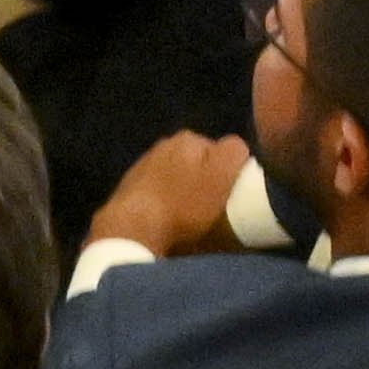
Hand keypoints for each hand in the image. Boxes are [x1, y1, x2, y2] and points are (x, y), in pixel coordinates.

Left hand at [89, 134, 253, 260]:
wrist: (132, 229)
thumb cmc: (182, 204)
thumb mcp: (220, 176)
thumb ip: (233, 152)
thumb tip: (237, 148)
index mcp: (188, 138)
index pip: (224, 151)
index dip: (231, 175)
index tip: (232, 197)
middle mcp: (165, 145)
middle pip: (200, 164)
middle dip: (207, 182)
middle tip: (213, 209)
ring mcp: (145, 165)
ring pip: (179, 178)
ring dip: (185, 192)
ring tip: (189, 218)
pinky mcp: (131, 187)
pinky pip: (160, 192)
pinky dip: (166, 202)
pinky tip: (167, 219)